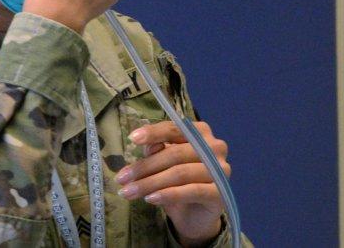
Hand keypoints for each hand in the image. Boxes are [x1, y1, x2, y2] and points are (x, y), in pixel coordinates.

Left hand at [118, 120, 230, 246]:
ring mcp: (221, 170)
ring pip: (181, 173)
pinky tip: (150, 199)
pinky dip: (168, 194)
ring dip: (150, 183)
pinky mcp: (220, 192)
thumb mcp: (163, 165)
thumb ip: (158, 151)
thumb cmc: (179, 184)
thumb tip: (149, 145)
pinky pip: (192, 191)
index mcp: (201, 132)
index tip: (132, 138)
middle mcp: (215, 147)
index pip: (176, 128)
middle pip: (175, 153)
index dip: (154, 132)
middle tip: (122, 178)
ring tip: (129, 192)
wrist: (196, 216)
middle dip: (145, 166)